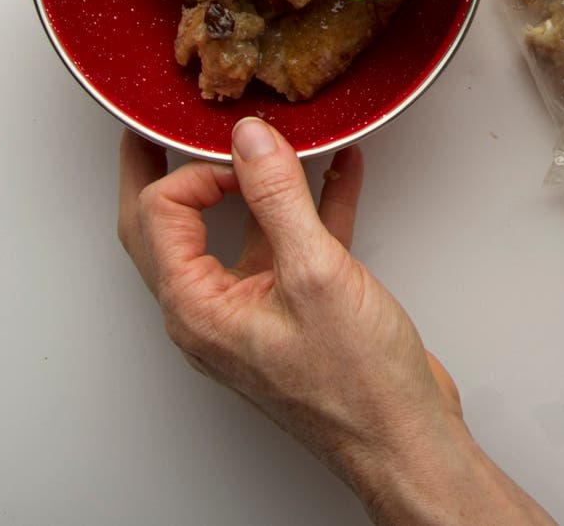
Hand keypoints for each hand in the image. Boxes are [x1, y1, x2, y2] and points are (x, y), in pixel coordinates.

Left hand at [118, 119, 554, 523]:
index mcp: (197, 308)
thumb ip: (278, 197)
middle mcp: (212, 312)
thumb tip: (248, 139)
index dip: (197, 170)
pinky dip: (307, 207)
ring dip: (254, 182)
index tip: (243, 153)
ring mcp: (252, 312)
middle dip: (169, 167)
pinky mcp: (294, 311)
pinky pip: (287, 246)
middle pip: (170, 224)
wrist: (405, 439)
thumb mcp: (316, 274)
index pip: (161, 214)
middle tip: (159, 123)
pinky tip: (337, 173)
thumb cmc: (356, 387)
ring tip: (258, 136)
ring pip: (234, 231)